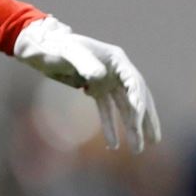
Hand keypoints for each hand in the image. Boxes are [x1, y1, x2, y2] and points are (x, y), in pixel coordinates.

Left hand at [14, 16, 161, 152]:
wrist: (41, 47)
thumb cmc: (56, 46)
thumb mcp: (68, 51)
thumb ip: (83, 62)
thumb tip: (98, 76)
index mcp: (116, 59)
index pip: (133, 81)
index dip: (138, 98)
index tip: (139, 115)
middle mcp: (116, 71)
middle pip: (136, 97)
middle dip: (145, 119)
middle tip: (154, 140)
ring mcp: (106, 81)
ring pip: (123, 108)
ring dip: (131, 128)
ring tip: (138, 149)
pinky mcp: (95, 90)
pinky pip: (106, 111)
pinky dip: (109, 127)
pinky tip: (112, 144)